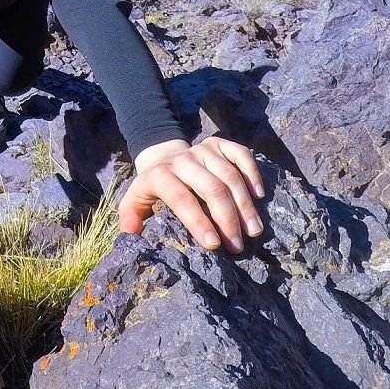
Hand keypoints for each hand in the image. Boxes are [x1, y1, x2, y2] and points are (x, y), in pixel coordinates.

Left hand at [119, 137, 266, 253]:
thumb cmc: (153, 188)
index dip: (198, 222)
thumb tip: (131, 234)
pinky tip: (259, 195)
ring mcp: (202, 149)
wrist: (163, 156)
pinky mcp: (219, 143)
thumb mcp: (134, 201)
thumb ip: (130, 217)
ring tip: (254, 231)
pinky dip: (252, 173)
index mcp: (161, 175)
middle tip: (238, 245)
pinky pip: (240, 154)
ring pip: (230, 175)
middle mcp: (183, 159)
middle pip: (212, 188)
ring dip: (245, 205)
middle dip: (227, 219)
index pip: (182, 199)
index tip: (214, 245)